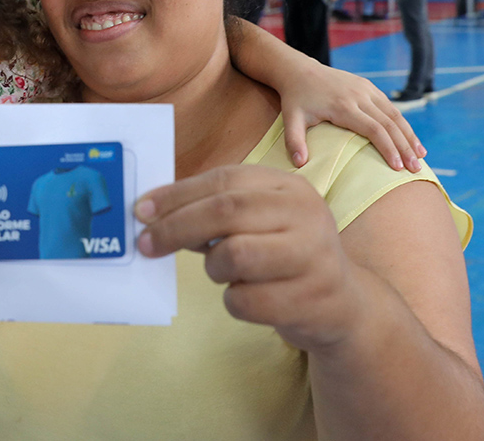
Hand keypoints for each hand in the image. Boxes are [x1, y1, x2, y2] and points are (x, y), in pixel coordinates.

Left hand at [136, 165, 365, 350]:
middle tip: (146, 245)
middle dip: (176, 227)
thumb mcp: (260, 220)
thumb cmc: (284, 254)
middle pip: (226, 211)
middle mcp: (306, 213)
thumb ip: (216, 210)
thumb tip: (153, 214)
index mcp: (289, 186)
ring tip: (225, 271)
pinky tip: (249, 297)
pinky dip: (234, 301)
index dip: (177, 195)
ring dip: (214, 268)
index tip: (140, 211)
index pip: (224, 180)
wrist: (342, 303)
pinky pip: (246, 301)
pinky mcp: (311, 299)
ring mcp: (313, 256)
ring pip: (234, 256)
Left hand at [279, 59, 423, 171]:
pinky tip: (410, 139)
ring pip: (394, 114)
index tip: (397, 167)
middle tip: (415, 169)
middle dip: (405, 147)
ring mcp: (366, 90)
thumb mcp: (290, 119)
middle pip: (389, 124)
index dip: (387, 148)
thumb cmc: (295, 99)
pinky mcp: (368, 87)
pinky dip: (402, 124)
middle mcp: (359, 96)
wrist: (299, 70)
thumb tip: (299, 164)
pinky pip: (390, 107)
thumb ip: (294, 141)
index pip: (373, 129)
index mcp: (343, 106)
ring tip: (421, 156)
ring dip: (409, 136)